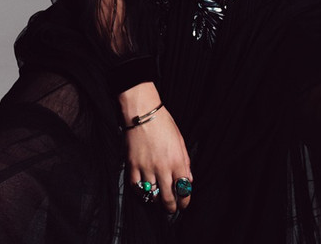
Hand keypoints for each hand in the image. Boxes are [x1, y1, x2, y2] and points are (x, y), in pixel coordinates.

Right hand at [120, 83, 191, 214]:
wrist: (143, 112)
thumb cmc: (163, 123)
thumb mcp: (180, 140)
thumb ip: (185, 161)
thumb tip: (188, 179)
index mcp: (177, 161)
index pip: (184, 189)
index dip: (185, 201)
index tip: (184, 204)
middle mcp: (162, 168)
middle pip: (167, 198)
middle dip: (171, 207)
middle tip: (171, 209)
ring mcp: (146, 168)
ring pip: (151, 195)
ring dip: (156, 200)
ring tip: (158, 198)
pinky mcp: (132, 165)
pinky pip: (136, 187)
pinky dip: (140, 192)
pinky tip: (144, 190)